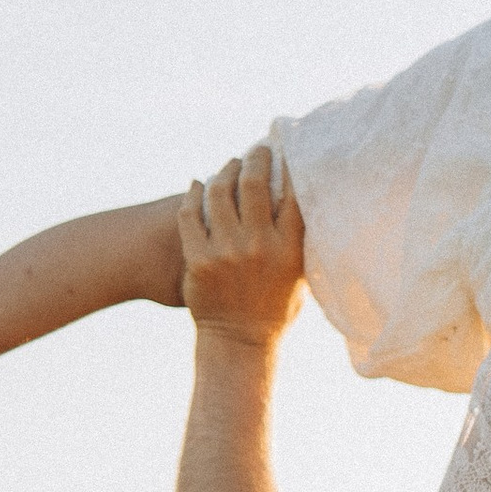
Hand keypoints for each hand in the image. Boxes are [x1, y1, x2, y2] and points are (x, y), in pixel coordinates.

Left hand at [181, 151, 305, 343]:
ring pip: (220, 192)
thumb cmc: (275, 308)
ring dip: (224, 171)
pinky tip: (198, 185)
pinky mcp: (198, 259)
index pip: (292, 194)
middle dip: (255, 158)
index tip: (285, 152)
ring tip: (229, 165)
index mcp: (288, 249)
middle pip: (254, 184)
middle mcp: (258, 246)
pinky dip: (194, 194)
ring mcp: (225, 252)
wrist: (239, 340)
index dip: (289, 166)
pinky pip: (190, 213)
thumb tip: (300, 201)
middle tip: (256, 151)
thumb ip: (297, 242)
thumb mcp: (298, 275)